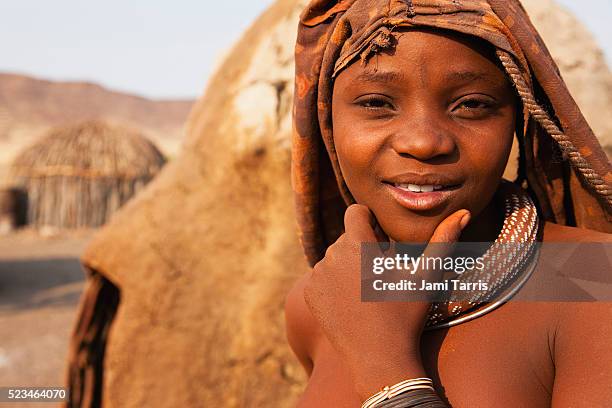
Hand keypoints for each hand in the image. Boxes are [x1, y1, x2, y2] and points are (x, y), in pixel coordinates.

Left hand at [303, 204, 469, 398]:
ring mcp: (317, 276)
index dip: (370, 221)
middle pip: (346, 237)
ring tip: (368, 289)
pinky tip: (352, 301)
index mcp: (356, 245)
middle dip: (362, 247)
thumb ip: (443, 240)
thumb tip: (464, 213)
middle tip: (381, 273)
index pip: (355, 212)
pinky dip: (334, 283)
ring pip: (334, 257)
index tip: (382, 241)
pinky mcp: (310, 294)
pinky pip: (322, 277)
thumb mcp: (426, 277)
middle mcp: (331, 256)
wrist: (378, 358)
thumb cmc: (405, 315)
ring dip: (348, 265)